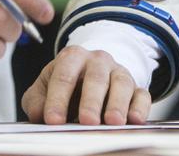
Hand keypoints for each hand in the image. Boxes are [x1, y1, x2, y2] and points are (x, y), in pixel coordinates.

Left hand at [22, 45, 150, 124]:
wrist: (90, 78)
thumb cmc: (65, 86)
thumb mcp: (44, 89)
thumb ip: (36, 100)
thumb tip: (39, 115)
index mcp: (72, 57)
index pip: (63, 75)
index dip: (57, 98)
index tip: (53, 120)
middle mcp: (98, 60)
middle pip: (95, 77)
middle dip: (91, 100)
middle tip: (86, 121)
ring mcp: (119, 72)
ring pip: (122, 82)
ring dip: (117, 103)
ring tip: (112, 122)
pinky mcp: (137, 87)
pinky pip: (142, 94)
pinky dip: (140, 107)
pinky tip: (135, 120)